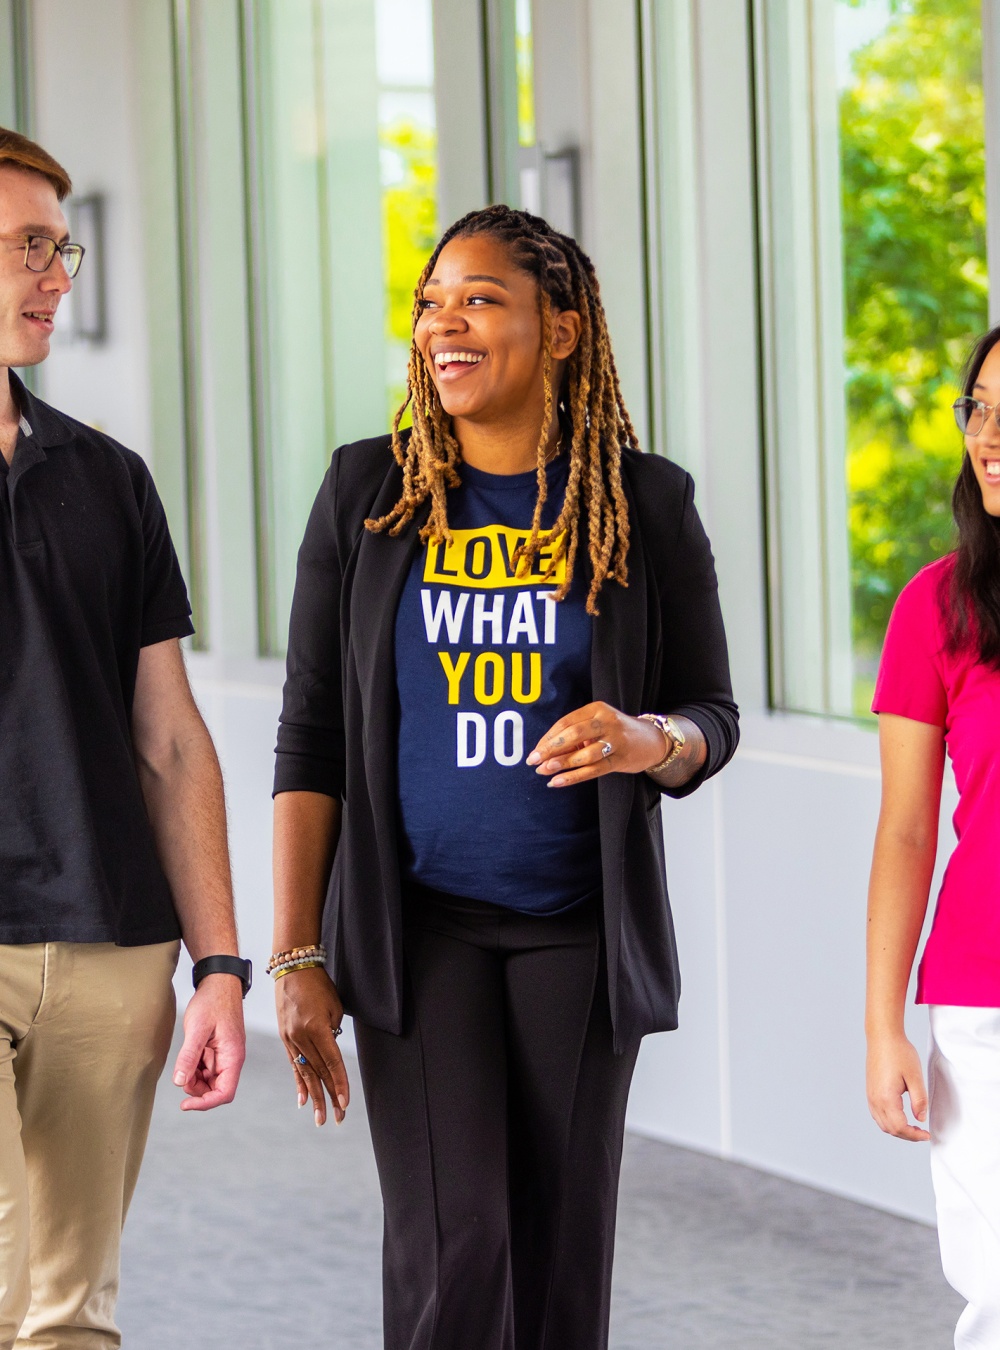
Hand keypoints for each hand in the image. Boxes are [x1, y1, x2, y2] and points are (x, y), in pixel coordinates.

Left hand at [172, 973, 245, 1110]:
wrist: (219, 982)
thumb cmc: (213, 1001)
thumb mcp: (197, 1029)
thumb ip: (189, 1056)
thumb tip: (180, 1082)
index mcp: (233, 1056)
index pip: (225, 1093)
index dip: (205, 1103)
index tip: (185, 1105)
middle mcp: (231, 1059)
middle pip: (216, 1089)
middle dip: (197, 1089)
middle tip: (182, 1075)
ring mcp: (224, 1055)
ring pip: (209, 1080)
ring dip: (194, 1079)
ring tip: (184, 1061)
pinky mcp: (217, 1050)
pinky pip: (206, 1068)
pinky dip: (195, 1068)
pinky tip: (188, 1055)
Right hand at [276, 965, 349, 1125]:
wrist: (293, 970)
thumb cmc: (319, 986)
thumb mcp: (333, 1008)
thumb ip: (333, 1034)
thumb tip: (331, 1057)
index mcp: (316, 1028)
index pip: (332, 1063)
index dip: (340, 1084)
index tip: (345, 1103)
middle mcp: (301, 1037)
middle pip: (319, 1072)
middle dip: (330, 1096)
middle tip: (338, 1118)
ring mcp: (290, 1040)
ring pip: (306, 1073)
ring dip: (315, 1097)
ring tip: (321, 1117)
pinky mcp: (285, 1039)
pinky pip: (293, 1066)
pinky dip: (299, 1084)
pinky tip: (303, 1100)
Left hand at [526, 702, 666, 786]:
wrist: (651, 740)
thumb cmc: (616, 732)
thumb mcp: (597, 724)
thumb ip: (575, 735)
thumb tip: (545, 752)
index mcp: (597, 709)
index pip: (566, 722)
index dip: (548, 737)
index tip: (535, 750)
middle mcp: (607, 722)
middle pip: (574, 734)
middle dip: (550, 748)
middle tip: (534, 760)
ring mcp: (616, 741)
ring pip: (584, 754)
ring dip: (561, 763)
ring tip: (544, 771)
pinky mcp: (620, 760)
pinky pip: (593, 770)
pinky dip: (573, 777)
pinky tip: (558, 782)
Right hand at [866, 1031, 929, 1141]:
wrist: (882, 1036)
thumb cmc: (899, 1053)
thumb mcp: (915, 1076)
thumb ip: (919, 1100)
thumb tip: (921, 1118)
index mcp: (886, 1098)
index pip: (900, 1127)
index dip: (915, 1135)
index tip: (927, 1134)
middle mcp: (875, 1100)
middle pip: (890, 1129)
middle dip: (907, 1135)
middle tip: (922, 1133)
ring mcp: (870, 1096)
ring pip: (882, 1124)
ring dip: (897, 1130)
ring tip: (913, 1127)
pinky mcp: (870, 1091)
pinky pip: (877, 1115)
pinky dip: (889, 1122)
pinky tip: (900, 1116)